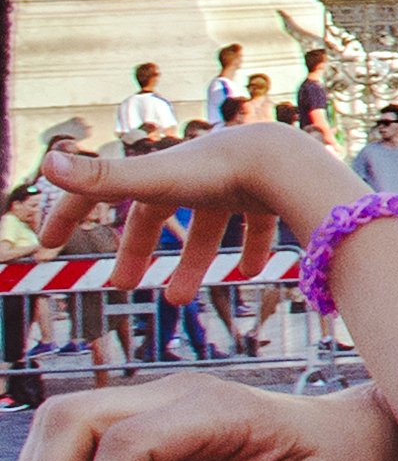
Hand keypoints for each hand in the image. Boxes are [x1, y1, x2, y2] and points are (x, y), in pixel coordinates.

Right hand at [34, 124, 364, 298]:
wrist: (287, 159)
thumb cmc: (217, 169)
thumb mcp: (153, 180)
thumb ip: (101, 178)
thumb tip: (46, 162)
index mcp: (159, 172)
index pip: (102, 188)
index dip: (72, 212)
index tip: (48, 241)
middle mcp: (194, 173)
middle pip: (155, 215)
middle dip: (136, 250)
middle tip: (123, 285)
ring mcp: (233, 180)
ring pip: (206, 225)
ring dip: (192, 263)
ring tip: (180, 301)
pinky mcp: (269, 192)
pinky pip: (256, 222)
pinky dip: (250, 247)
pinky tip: (250, 272)